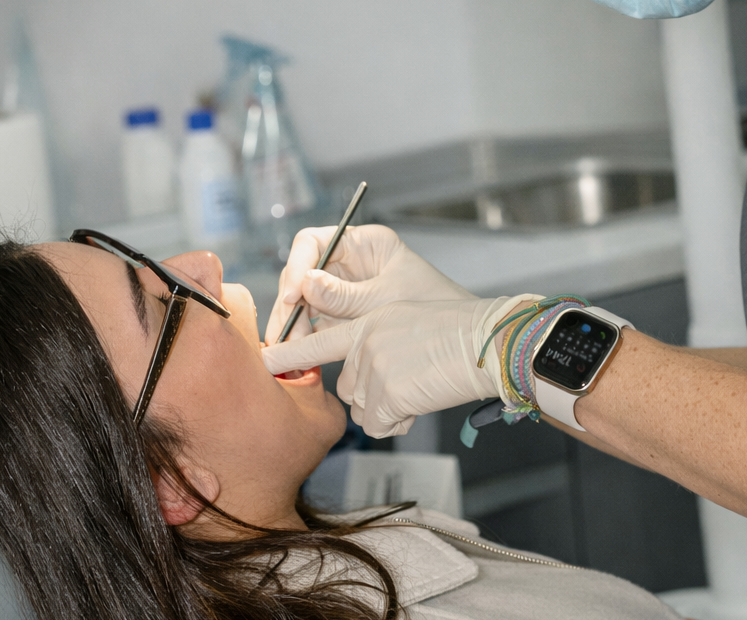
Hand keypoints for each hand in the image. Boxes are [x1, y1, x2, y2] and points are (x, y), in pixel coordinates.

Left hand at [261, 294, 538, 436]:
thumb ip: (374, 339)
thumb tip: (360, 365)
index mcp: (366, 321)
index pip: (317, 341)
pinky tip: (420, 400)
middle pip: (348, 386)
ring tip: (418, 384)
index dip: (289, 354)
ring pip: (363, 408)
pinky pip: (379, 426)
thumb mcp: (404, 319)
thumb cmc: (454, 330)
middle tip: (408, 376)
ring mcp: (373, 370)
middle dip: (372, 391)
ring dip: (387, 407)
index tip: (265, 360)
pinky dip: (398, 422)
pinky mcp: (387, 396)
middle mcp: (363, 344)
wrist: (480, 344)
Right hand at [263, 223, 474, 343]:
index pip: (313, 242)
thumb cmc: (434, 306)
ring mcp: (344, 289)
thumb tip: (303, 283)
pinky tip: (297, 360)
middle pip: (302, 273)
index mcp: (363, 243)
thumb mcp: (386, 298)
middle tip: (282, 335)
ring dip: (292, 326)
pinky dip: (304, 340)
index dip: (297, 266)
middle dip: (289, 303)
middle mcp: (348, 262)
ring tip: (286, 355)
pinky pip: (314, 323)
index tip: (294, 296)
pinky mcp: (342, 316)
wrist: (462, 338)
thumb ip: (344, 295)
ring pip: (303, 301)